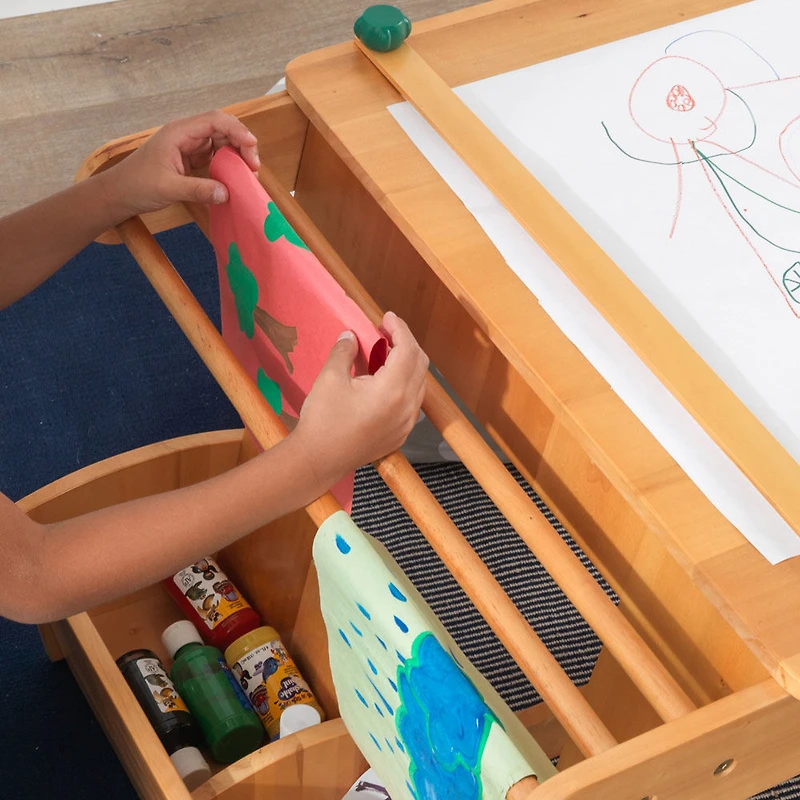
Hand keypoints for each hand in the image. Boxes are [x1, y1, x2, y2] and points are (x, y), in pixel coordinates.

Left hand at [100, 110, 259, 217]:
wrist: (118, 194)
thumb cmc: (137, 186)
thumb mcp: (169, 188)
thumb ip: (198, 190)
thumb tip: (227, 193)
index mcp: (179, 133)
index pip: (214, 121)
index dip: (237, 130)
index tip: (252, 148)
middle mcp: (186, 135)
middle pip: (222, 129)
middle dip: (241, 143)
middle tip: (254, 167)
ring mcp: (188, 147)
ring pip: (220, 142)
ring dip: (237, 154)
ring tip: (249, 173)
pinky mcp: (189, 160)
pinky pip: (214, 156)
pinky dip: (228, 164)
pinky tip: (235, 177)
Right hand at [293, 311, 428, 485]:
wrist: (318, 460)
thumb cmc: (323, 419)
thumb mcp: (330, 378)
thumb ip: (345, 352)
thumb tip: (351, 336)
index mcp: (393, 390)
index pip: (408, 350)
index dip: (399, 329)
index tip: (386, 318)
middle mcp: (407, 407)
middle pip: (420, 364)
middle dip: (405, 343)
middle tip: (385, 333)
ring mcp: (406, 423)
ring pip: (419, 384)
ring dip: (407, 364)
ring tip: (385, 354)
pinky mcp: (400, 434)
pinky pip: (412, 402)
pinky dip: (404, 384)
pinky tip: (385, 381)